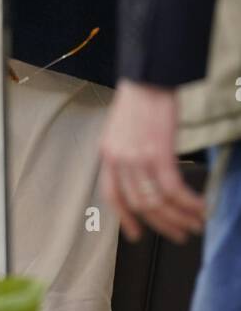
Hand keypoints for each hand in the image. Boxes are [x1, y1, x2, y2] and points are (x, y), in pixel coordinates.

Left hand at [100, 80, 206, 243]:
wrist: (148, 76)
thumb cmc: (140, 99)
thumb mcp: (122, 130)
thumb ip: (127, 155)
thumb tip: (144, 179)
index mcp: (108, 153)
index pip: (112, 196)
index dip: (125, 218)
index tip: (136, 234)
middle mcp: (119, 159)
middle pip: (140, 205)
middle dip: (163, 224)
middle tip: (180, 234)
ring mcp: (137, 157)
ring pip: (159, 202)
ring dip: (181, 217)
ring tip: (196, 223)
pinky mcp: (158, 153)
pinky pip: (174, 189)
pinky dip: (189, 202)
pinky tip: (201, 206)